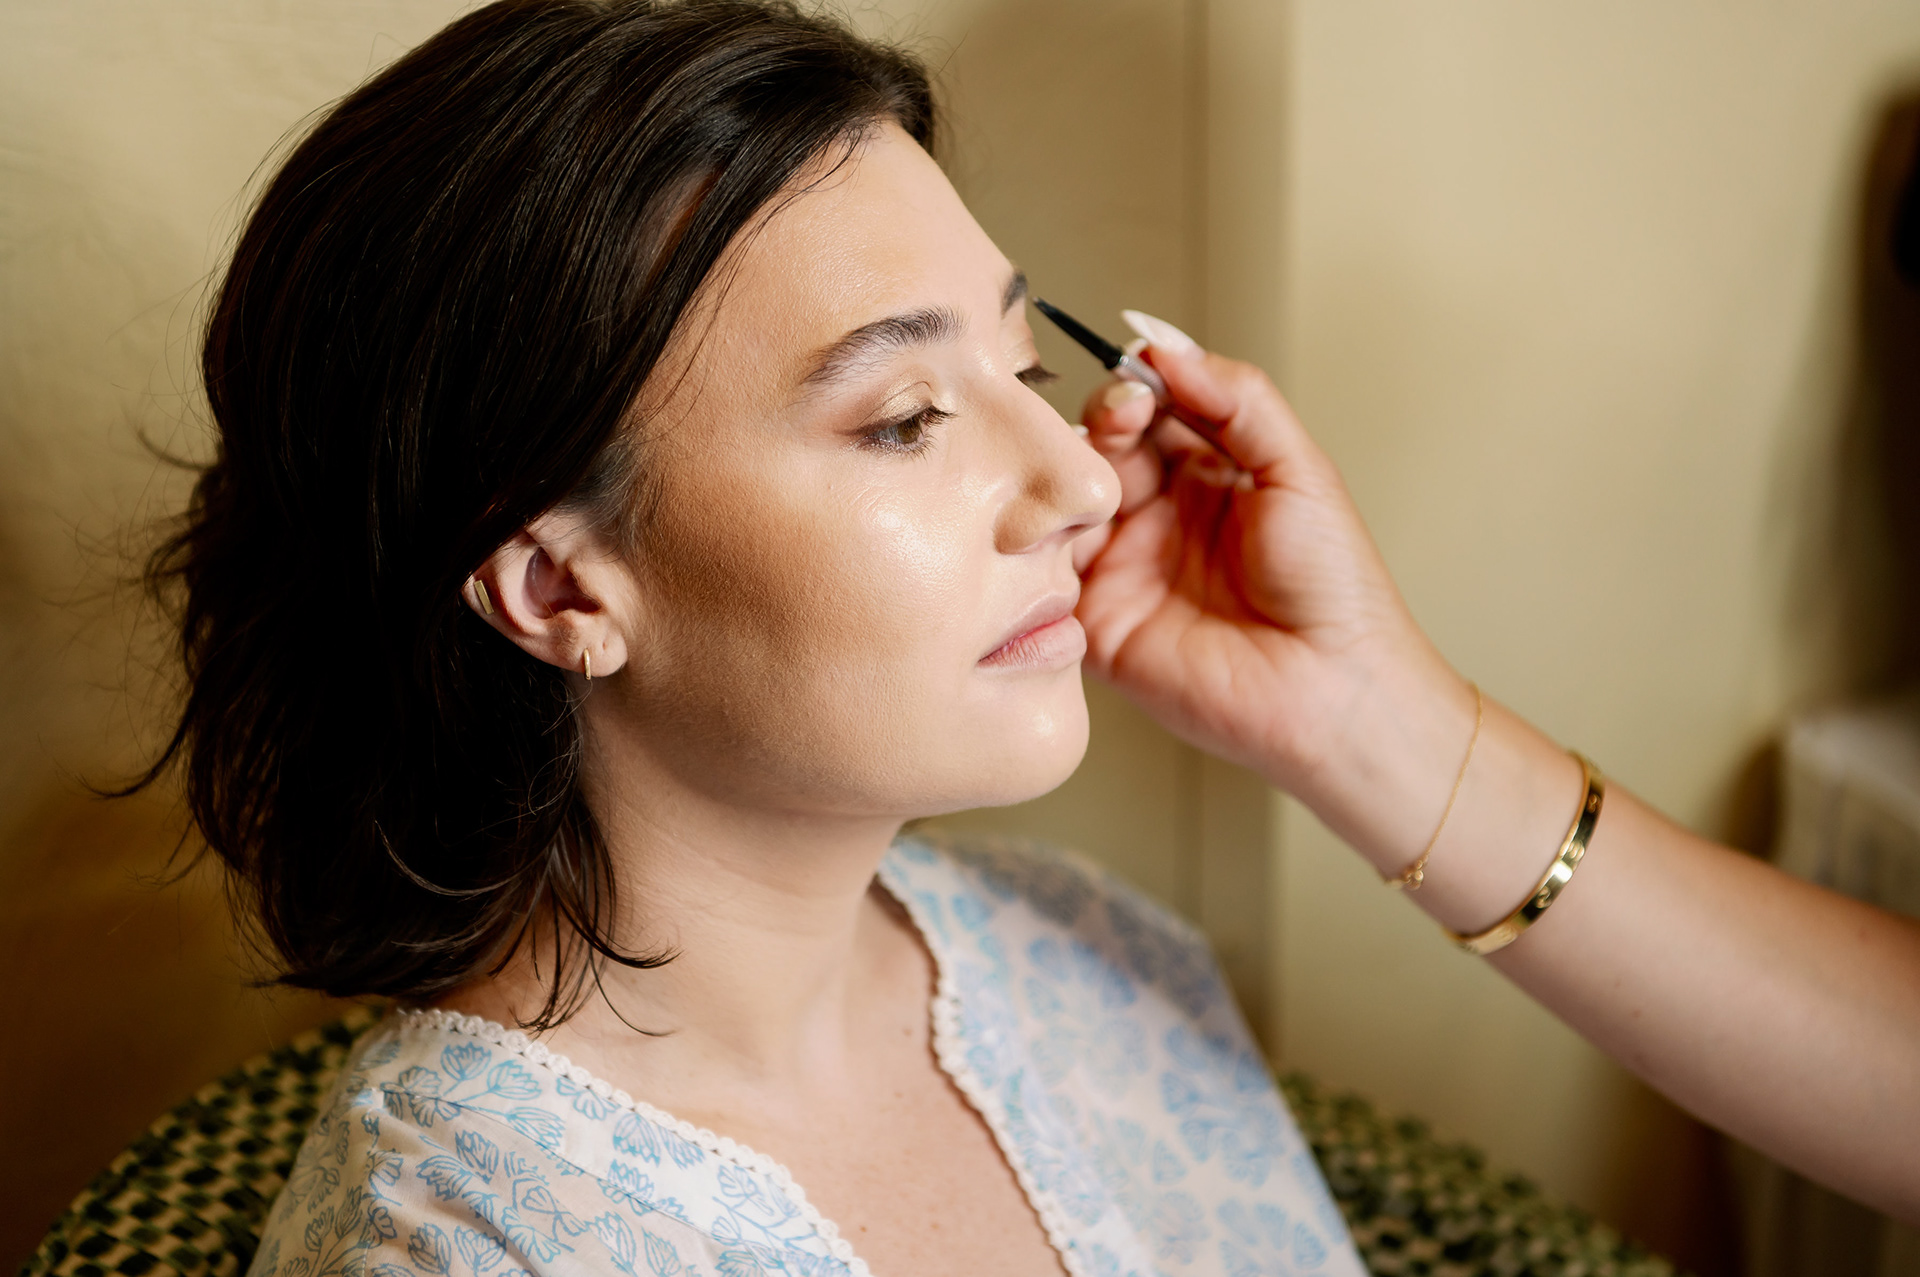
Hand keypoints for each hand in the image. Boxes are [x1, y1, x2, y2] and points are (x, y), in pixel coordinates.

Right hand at [1073, 319, 1472, 864]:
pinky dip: (1038, 553)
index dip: (1133, 390)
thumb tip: (1162, 346)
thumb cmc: (1332, 586)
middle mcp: (1156, 519)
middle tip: (1115, 428)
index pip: (1145, 413)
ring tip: (1090, 486)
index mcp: (1205, 477)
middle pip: (1094, 453)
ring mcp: (1123, 571)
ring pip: (1060, 511)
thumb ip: (1235, 398)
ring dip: (1062, 488)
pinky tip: (1063, 533)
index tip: (1139, 385)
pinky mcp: (1097, 626)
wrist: (1332, 687)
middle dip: (1096, 431)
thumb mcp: (1297, 467)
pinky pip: (1044, 583)